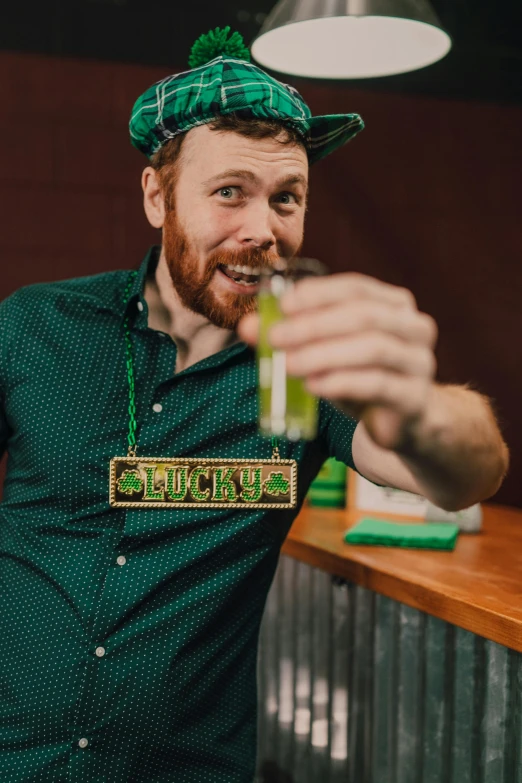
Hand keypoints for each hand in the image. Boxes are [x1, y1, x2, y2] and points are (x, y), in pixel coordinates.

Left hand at [237, 272, 437, 450]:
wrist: (402, 421)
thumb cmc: (361, 375)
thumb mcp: (326, 352)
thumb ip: (291, 335)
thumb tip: (247, 327)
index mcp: (394, 304)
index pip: (356, 287)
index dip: (319, 293)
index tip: (283, 305)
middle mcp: (414, 326)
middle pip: (364, 316)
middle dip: (314, 325)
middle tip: (275, 337)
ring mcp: (419, 362)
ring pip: (373, 349)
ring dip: (324, 354)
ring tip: (289, 364)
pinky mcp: (414, 397)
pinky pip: (378, 384)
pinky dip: (342, 383)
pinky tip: (314, 385)